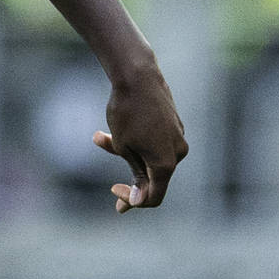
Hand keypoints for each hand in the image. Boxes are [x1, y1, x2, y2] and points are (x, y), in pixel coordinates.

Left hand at [94, 60, 186, 213]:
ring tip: (100, 138)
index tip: (114, 192)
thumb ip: (134, 173)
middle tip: (112, 189)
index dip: (133, 202)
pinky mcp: (173, 126)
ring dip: (126, 154)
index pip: (154, 197)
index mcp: (166, 164)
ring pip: (150, 157)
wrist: (138, 76)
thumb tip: (138, 199)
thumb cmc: (128, 113)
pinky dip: (134, 141)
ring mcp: (177, 137)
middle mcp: (178, 152)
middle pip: (153, 178)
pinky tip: (108, 131)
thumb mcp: (124, 147)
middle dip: (130, 180)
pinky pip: (154, 142)